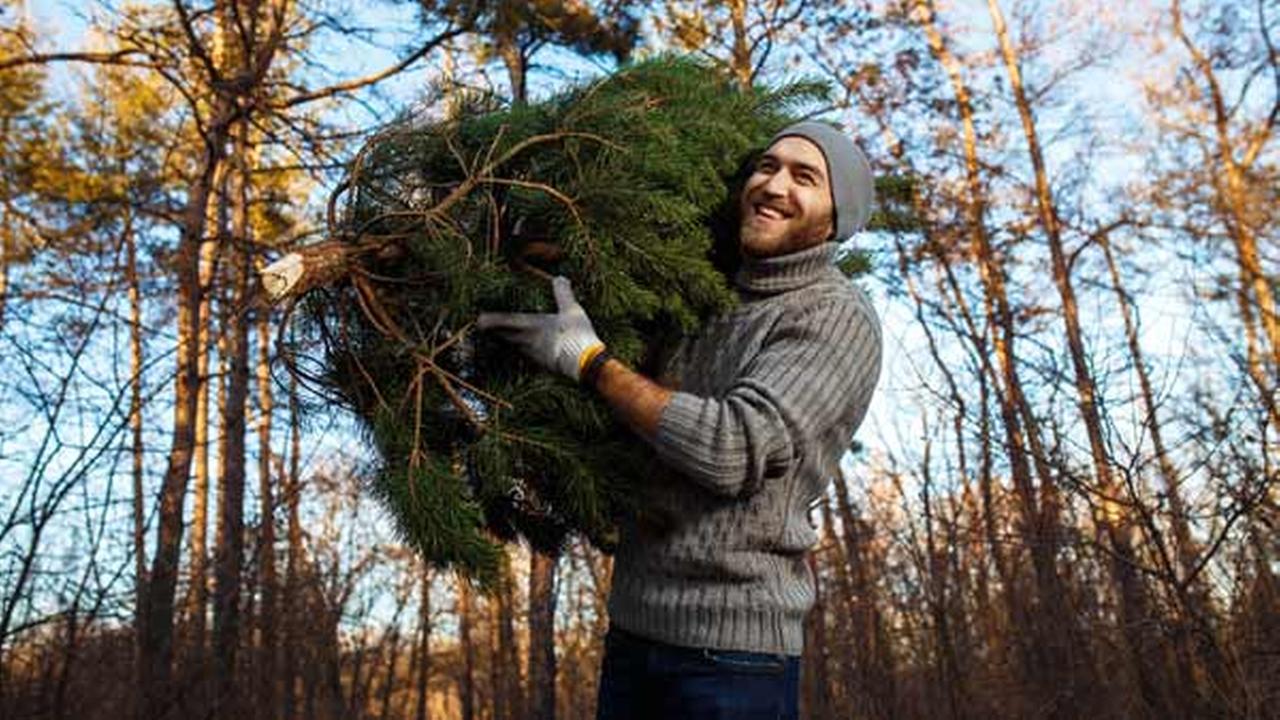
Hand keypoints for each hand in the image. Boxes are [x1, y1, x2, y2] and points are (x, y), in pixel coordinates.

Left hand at [477, 276, 603, 381]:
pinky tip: (528, 350)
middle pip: (503, 336)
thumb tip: (560, 278)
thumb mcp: (572, 310)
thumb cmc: (577, 335)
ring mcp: (532, 355)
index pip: (503, 321)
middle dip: (494, 332)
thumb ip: (563, 294)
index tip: (477, 319)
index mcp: (530, 325)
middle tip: (486, 327)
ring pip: (513, 347)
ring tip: (505, 336)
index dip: (488, 320)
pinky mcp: (541, 366)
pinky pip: (526, 357)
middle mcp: (526, 341)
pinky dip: (522, 352)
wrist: (586, 365)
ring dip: (507, 342)